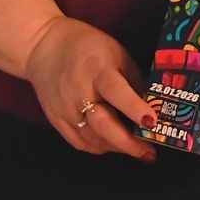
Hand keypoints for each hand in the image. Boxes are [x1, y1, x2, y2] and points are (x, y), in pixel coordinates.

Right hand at [25, 16, 156, 159]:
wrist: (43, 46)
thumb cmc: (88, 47)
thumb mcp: (117, 53)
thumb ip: (134, 80)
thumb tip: (157, 106)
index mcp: (97, 69)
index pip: (116, 91)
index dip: (134, 108)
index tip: (153, 122)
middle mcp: (78, 91)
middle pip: (102, 124)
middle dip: (128, 143)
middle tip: (149, 153)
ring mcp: (64, 108)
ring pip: (92, 139)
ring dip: (117, 147)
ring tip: (137, 150)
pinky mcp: (56, 119)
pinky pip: (79, 142)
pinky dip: (99, 148)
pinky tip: (113, 145)